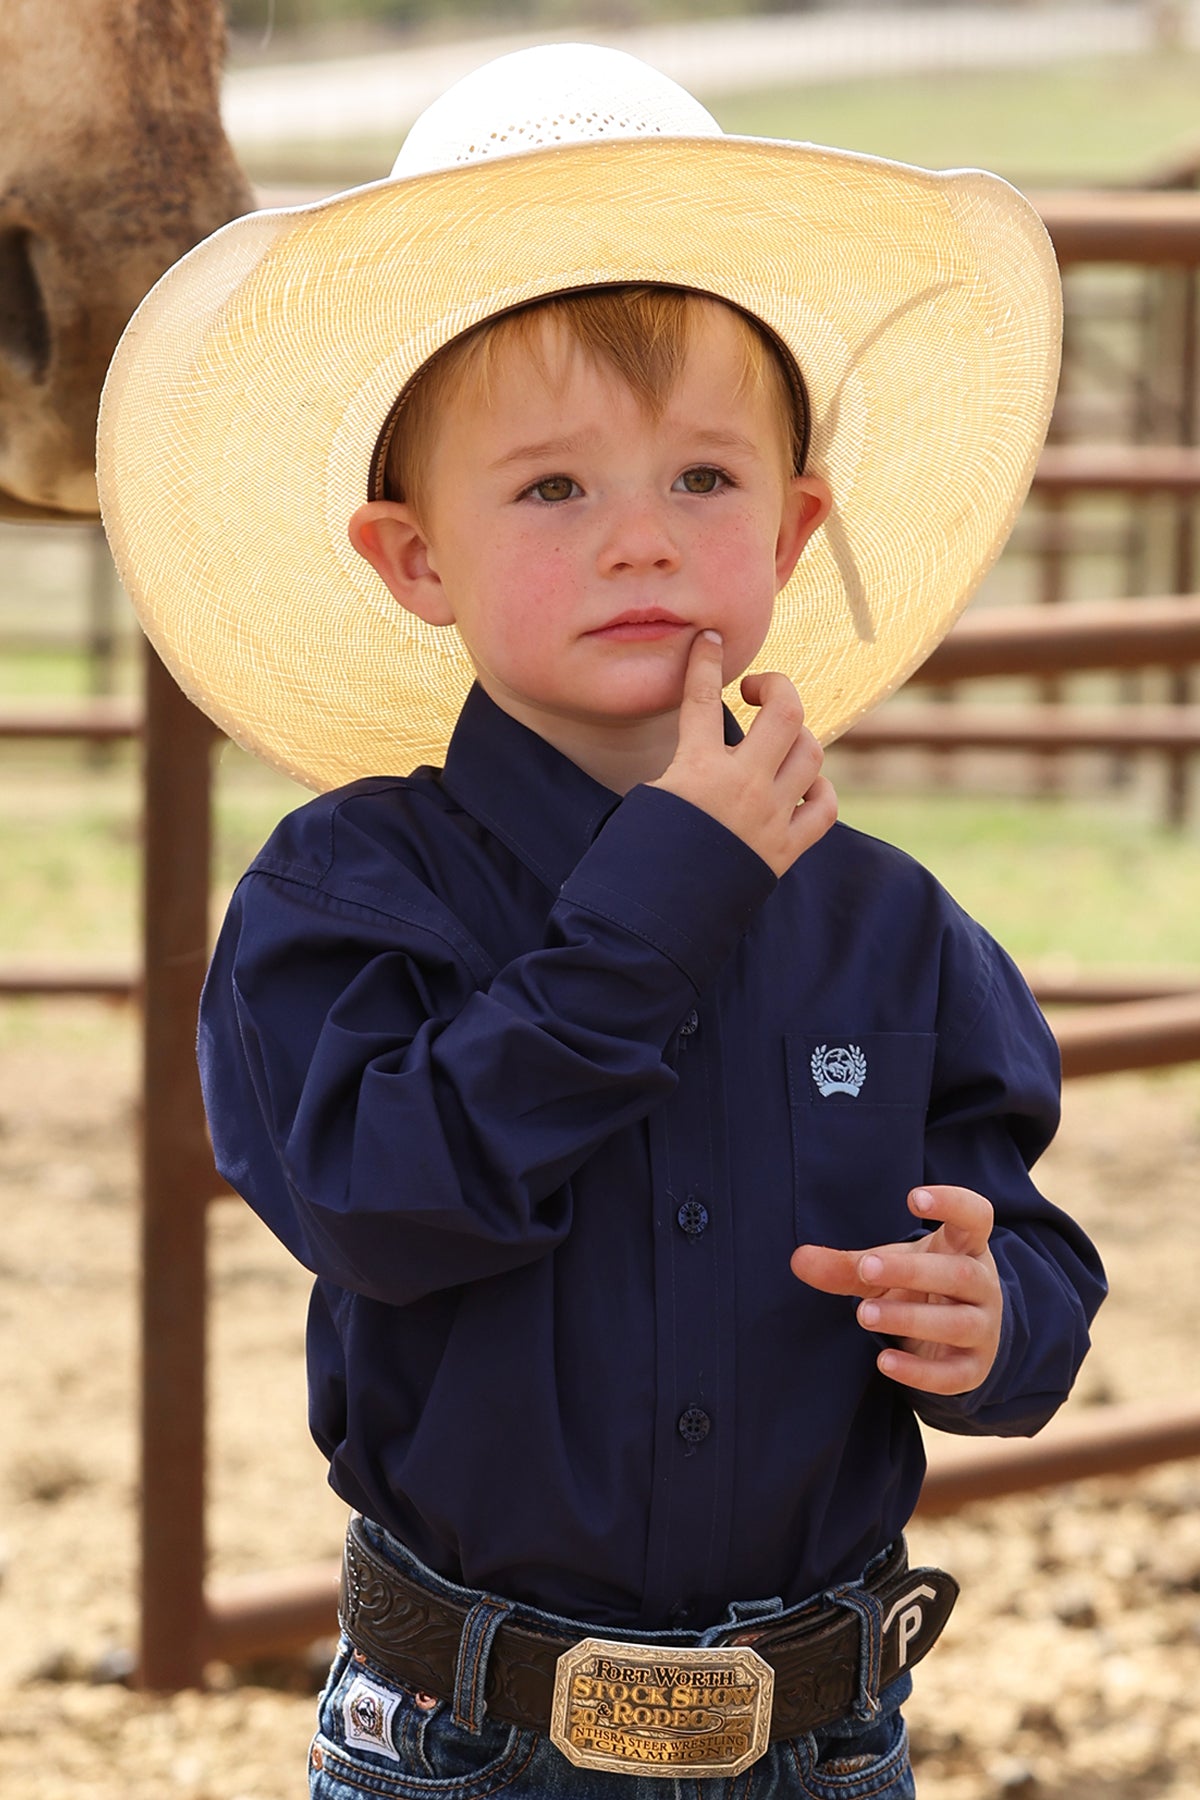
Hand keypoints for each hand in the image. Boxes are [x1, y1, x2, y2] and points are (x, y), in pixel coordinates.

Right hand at [649, 631, 836, 877]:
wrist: (658, 919)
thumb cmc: (637, 862)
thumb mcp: (641, 805)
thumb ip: (672, 774)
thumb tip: (686, 761)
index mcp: (695, 770)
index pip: (700, 697)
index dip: (705, 661)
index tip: (710, 639)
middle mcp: (741, 785)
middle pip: (786, 712)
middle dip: (777, 687)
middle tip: (756, 690)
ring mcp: (770, 817)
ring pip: (811, 754)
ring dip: (799, 735)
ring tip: (777, 737)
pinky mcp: (785, 850)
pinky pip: (824, 808)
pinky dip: (820, 790)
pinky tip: (805, 786)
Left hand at [789, 1185, 1003, 1395]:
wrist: (957, 1339)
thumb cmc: (921, 1286)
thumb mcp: (887, 1268)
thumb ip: (847, 1265)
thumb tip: (798, 1259)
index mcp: (965, 1247)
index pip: (975, 1216)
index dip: (952, 1203)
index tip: (914, 1197)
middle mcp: (983, 1284)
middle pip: (959, 1273)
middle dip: (911, 1271)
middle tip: (866, 1268)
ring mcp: (984, 1328)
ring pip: (958, 1323)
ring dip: (910, 1318)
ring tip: (865, 1313)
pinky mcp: (974, 1369)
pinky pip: (953, 1374)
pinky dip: (919, 1372)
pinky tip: (884, 1363)